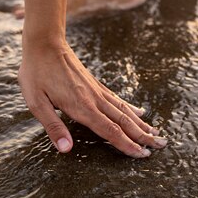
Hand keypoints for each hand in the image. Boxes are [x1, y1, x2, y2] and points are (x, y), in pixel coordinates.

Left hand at [18, 40, 166, 157]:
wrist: (44, 43)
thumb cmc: (36, 73)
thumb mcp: (36, 102)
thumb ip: (53, 127)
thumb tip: (66, 149)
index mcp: (82, 107)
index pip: (110, 131)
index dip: (126, 145)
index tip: (142, 155)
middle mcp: (94, 100)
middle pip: (124, 122)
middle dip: (143, 136)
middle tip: (161, 146)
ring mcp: (97, 91)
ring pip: (124, 110)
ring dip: (141, 124)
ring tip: (156, 133)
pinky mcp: (95, 84)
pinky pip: (117, 99)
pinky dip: (131, 108)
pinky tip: (139, 112)